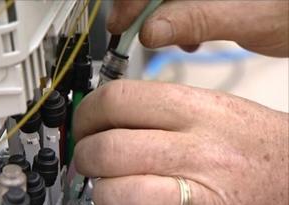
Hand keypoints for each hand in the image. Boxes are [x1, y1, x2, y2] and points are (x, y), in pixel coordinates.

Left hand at [73, 80, 288, 204]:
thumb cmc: (256, 146)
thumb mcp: (214, 108)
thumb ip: (162, 109)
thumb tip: (109, 113)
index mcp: (198, 110)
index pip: (118, 100)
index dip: (86, 111)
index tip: (83, 122)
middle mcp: (197, 149)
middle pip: (108, 148)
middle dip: (85, 155)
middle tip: (89, 158)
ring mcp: (198, 195)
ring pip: (115, 192)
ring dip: (101, 192)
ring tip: (109, 187)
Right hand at [108, 0, 288, 56]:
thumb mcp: (244, 17)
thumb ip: (195, 20)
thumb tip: (150, 31)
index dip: (131, 1)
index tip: (120, 25)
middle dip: (142, 11)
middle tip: (135, 36)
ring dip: (160, 20)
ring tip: (176, 40)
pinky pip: (178, 4)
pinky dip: (176, 23)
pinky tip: (191, 38)